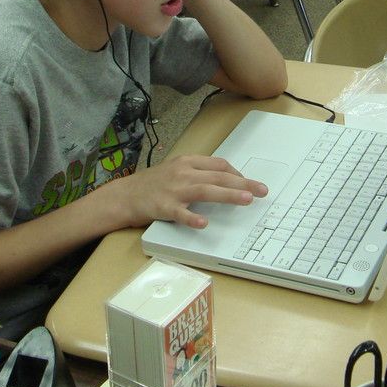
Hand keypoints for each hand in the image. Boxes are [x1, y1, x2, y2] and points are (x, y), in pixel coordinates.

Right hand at [118, 155, 268, 228]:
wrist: (124, 195)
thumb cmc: (152, 184)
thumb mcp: (176, 170)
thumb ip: (198, 172)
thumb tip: (224, 179)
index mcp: (187, 162)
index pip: (219, 165)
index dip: (238, 174)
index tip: (250, 183)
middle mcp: (183, 173)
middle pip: (218, 176)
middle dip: (243, 183)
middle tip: (262, 190)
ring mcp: (173, 190)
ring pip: (205, 190)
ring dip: (228, 195)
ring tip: (246, 200)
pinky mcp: (163, 207)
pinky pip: (180, 213)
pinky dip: (192, 218)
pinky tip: (204, 224)